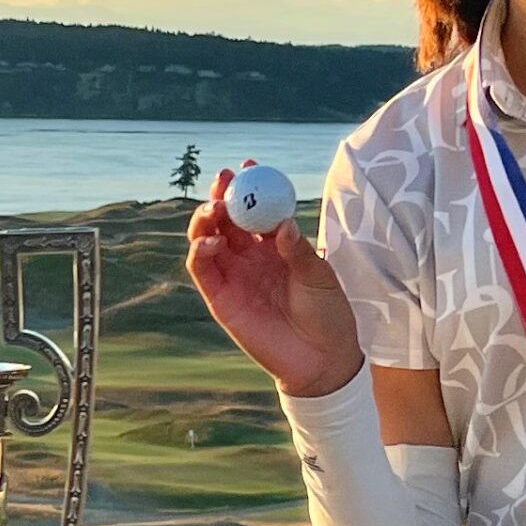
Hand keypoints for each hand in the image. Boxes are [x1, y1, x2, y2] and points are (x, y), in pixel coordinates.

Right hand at [185, 164, 362, 398]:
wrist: (321, 359)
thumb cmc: (327, 314)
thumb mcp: (319, 277)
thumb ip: (299, 251)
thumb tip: (285, 223)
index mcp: (276, 244)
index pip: (256, 208)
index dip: (250, 186)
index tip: (248, 166)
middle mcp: (250, 255)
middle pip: (226, 217)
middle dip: (222, 195)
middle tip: (224, 181)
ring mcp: (233, 275)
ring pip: (207, 237)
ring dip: (205, 219)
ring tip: (214, 209)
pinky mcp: (220, 298)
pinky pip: (201, 269)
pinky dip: (199, 251)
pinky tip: (211, 241)